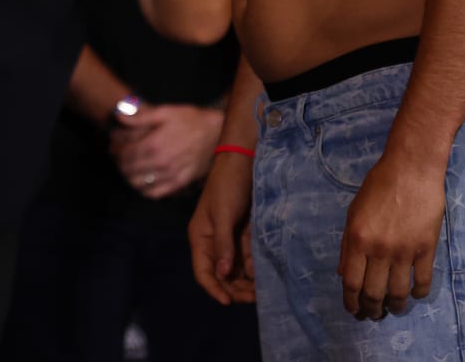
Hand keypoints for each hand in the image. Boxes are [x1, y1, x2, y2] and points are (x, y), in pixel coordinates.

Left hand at [109, 103, 224, 199]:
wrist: (218, 134)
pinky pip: (155, 194)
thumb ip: (140, 117)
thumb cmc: (191, 120)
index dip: (115, 151)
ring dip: (128, 177)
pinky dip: (143, 190)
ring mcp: (171, 176)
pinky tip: (142, 180)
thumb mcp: (166, 112)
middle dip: (119, 163)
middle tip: (117, 157)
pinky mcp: (180, 184)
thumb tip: (119, 118)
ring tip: (127, 168)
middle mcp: (161, 163)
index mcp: (155, 144)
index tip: (112, 146)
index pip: (125, 154)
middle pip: (129, 170)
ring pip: (139, 184)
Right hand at [189, 154, 255, 304]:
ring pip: (236, 270)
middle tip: (253, 299)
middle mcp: (213, 241)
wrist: (244, 162)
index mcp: (200, 237)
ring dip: (246, 283)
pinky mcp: (244, 234)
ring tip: (261, 293)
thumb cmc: (227, 185)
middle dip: (234, 289)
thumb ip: (223, 244)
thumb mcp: (222, 214)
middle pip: (221, 274)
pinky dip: (254, 270)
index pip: (202, 271)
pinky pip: (248, 258)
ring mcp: (229, 239)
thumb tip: (224, 274)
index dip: (213, 288)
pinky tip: (264, 278)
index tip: (227, 303)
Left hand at [338, 154, 444, 319]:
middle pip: (374, 293)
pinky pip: (423, 282)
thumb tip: (344, 275)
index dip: (352, 302)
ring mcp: (404, 251)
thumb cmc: (378, 186)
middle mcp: (379, 249)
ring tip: (394, 310)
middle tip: (373, 315)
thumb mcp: (353, 213)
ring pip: (399, 292)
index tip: (354, 311)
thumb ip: (348, 245)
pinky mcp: (426, 249)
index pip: (352, 283)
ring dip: (395, 307)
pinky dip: (419, 294)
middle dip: (372, 310)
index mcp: (357, 240)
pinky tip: (415, 295)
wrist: (411, 170)